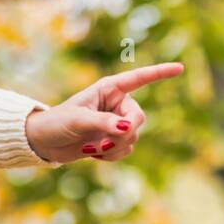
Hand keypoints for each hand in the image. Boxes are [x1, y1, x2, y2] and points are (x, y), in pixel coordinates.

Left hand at [26, 63, 183, 163]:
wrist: (44, 142)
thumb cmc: (57, 123)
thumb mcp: (79, 120)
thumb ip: (104, 123)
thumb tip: (128, 129)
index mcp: (108, 89)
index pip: (139, 78)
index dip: (159, 73)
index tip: (180, 67)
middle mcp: (116, 104)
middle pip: (139, 118)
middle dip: (125, 133)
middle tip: (104, 142)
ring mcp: (115, 123)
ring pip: (133, 137)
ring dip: (115, 147)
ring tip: (92, 148)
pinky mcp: (112, 140)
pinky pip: (126, 150)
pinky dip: (112, 156)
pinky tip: (93, 154)